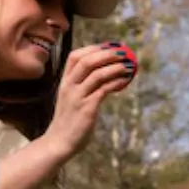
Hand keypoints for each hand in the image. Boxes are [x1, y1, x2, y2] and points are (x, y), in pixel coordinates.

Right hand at [43, 42, 137, 159]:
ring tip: (128, 65)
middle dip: (107, 54)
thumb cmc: (68, 121)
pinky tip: (125, 80)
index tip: (109, 46)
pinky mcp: (87, 108)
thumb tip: (104, 76)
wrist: (59, 142)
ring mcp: (77, 97)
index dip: (93, 48)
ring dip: (115, 67)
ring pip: (97, 74)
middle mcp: (69, 86)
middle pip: (87, 61)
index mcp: (64, 82)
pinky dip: (116, 82)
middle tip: (122, 53)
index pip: (75, 56)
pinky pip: (104, 90)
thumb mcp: (71, 99)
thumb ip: (82, 86)